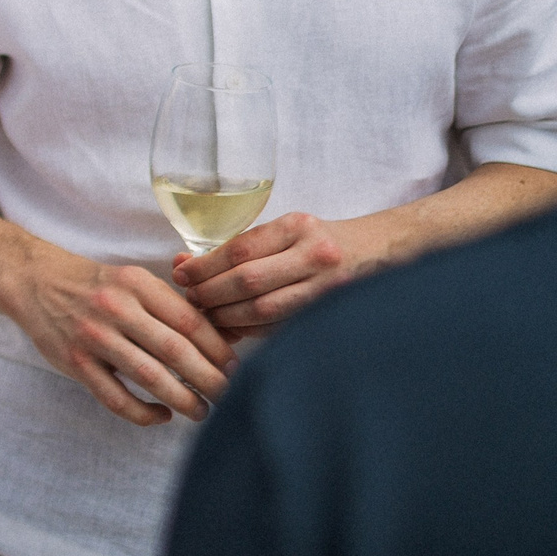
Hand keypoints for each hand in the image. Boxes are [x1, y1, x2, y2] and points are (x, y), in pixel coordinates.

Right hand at [3, 251, 234, 425]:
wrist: (35, 281)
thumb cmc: (96, 285)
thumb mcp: (132, 279)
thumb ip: (168, 305)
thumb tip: (219, 339)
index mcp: (136, 284)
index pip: (189, 321)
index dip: (217, 349)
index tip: (236, 368)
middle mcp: (115, 308)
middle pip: (175, 351)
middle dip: (209, 379)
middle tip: (230, 397)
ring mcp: (93, 337)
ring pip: (149, 377)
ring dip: (183, 400)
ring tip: (202, 412)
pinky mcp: (75, 362)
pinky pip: (116, 398)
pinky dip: (144, 413)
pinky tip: (161, 415)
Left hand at [173, 212, 372, 335]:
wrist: (375, 252)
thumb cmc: (316, 241)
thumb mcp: (282, 230)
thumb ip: (238, 248)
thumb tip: (183, 265)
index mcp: (297, 227)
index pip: (240, 250)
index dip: (204, 266)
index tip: (181, 275)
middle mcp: (315, 255)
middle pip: (249, 281)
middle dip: (211, 293)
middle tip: (191, 298)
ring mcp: (326, 287)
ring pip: (264, 309)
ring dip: (228, 316)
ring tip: (208, 314)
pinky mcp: (330, 312)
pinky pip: (280, 326)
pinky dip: (251, 328)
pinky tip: (234, 326)